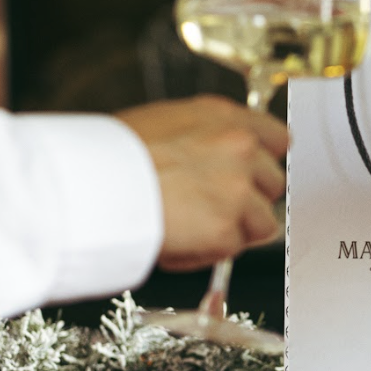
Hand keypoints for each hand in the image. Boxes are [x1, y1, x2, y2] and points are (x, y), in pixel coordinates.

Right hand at [115, 95, 289, 271]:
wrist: (92, 184)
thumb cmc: (112, 155)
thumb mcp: (164, 122)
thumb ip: (203, 136)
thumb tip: (214, 154)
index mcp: (223, 117)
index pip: (277, 138)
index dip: (264, 161)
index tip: (254, 175)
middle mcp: (240, 148)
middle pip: (274, 183)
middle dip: (250, 199)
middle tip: (212, 207)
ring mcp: (238, 189)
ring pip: (262, 222)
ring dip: (233, 230)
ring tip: (192, 226)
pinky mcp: (226, 229)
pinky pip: (230, 251)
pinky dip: (206, 253)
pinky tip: (177, 241)